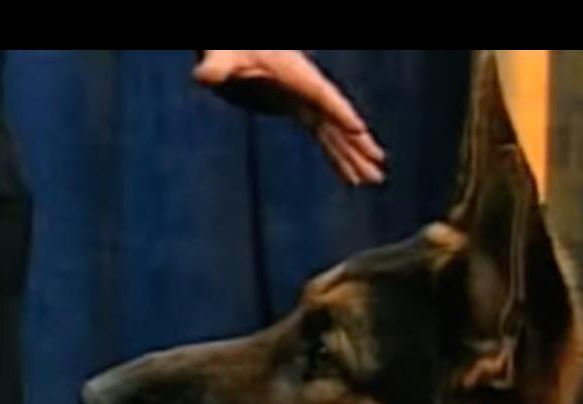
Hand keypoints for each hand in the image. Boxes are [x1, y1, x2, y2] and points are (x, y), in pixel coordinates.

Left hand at [194, 50, 386, 185]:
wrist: (235, 45)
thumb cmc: (231, 45)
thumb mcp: (223, 55)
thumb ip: (216, 66)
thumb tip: (203, 75)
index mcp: (295, 74)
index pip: (322, 96)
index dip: (339, 113)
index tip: (359, 130)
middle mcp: (307, 89)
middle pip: (337, 120)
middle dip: (358, 145)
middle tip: (378, 168)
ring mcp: (304, 101)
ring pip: (335, 133)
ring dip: (353, 157)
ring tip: (374, 179)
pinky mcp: (297, 109)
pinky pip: (323, 135)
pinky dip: (338, 154)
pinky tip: (350, 173)